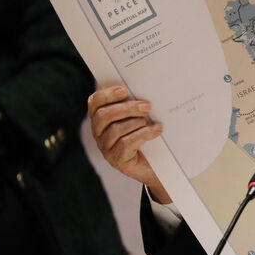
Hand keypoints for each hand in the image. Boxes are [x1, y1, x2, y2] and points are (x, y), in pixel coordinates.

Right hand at [87, 86, 170, 203]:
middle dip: (127, 108)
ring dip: (136, 122)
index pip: (95, 103)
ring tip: (150, 121)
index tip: (124, 90)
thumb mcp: (141, 117)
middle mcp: (99, 133)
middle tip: (147, 106)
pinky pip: (126, 144)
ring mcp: (106, 148)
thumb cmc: (149, 137)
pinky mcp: (118, 160)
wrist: (159, 165)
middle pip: (104, 116)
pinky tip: (157, 130)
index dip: (107, 95)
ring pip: (115, 130)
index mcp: (101, 119)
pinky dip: (144, 134)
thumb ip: (136, 105)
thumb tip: (143, 90)